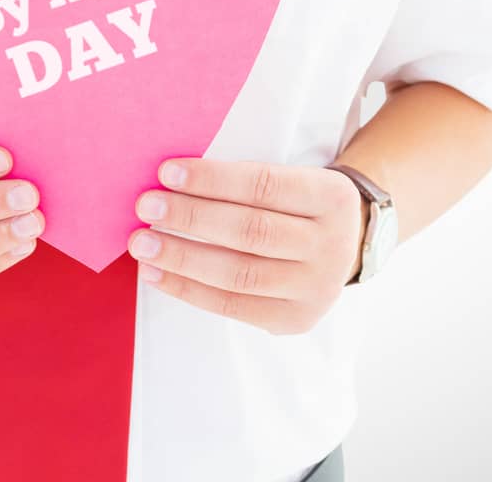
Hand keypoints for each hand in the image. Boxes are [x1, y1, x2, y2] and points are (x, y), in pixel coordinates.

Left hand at [127, 158, 367, 332]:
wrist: (348, 245)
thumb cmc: (299, 202)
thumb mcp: (293, 177)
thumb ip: (245, 180)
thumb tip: (172, 180)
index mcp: (330, 196)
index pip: (263, 185)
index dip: (212, 179)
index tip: (166, 172)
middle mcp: (330, 245)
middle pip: (250, 231)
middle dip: (190, 218)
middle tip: (145, 207)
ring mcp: (317, 288)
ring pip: (240, 273)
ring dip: (182, 258)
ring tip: (143, 244)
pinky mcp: (296, 320)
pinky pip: (234, 306)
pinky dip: (189, 290)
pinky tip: (157, 274)